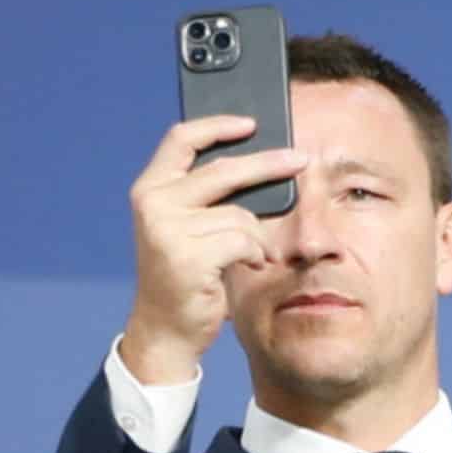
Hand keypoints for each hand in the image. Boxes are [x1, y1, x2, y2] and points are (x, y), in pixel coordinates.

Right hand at [120, 116, 307, 383]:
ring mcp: (167, 229)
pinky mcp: (186, 255)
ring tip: (252, 254)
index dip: (218, 124)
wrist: (166, 329)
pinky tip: (249, 265)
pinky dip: (255, 253)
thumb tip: (262, 164)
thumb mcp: (189, 228)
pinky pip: (244, 240)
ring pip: (241, 214)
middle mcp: (153, 203)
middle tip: (301, 160)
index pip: (182, 139)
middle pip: (224, 170)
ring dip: (257, 237)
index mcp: (151, 189)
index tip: (252, 123)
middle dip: (269, 164)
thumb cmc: (186, 276)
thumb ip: (208, 197)